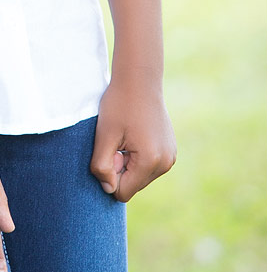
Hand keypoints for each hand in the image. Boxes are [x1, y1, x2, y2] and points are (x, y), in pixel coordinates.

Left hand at [90, 76, 176, 202]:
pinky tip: (135, 133)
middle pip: (133, 185)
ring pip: (140, 176)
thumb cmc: (119, 104)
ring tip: (126, 136)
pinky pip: (149, 165)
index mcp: (150, 161)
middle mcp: (166, 163)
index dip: (110, 175)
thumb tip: (109, 189)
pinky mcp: (170, 150)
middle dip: (121, 169)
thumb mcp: (104, 134)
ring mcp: (170, 157)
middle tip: (117, 140)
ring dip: (129, 162)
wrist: (139, 79)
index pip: (123, 192)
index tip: (111, 150)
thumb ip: (102, 166)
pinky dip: (138, 155)